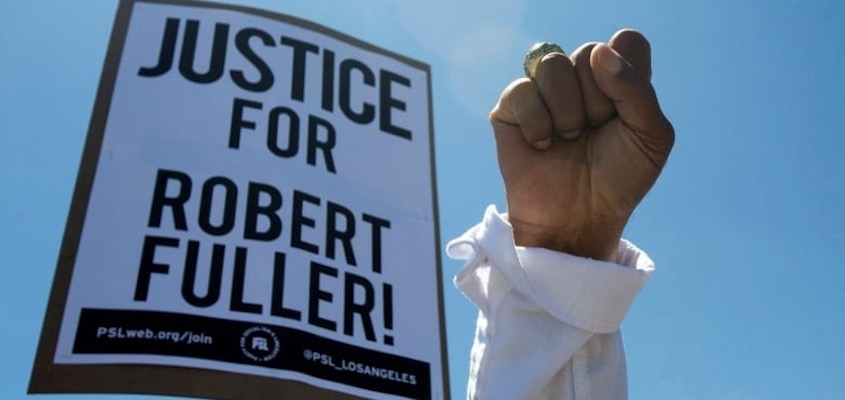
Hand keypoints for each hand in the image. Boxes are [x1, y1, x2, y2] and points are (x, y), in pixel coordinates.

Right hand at [491, 29, 673, 261]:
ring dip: (567, 111)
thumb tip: (598, 52)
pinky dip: (537, 123)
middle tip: (594, 132)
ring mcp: (544, 92)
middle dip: (597, 100)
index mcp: (618, 79)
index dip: (626, 75)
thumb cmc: (619, 180)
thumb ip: (636, 89)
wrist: (579, 219)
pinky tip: (542, 146)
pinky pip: (521, 90)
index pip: (625, 42)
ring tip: (568, 140)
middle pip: (588, 51)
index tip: (623, 112)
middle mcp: (581, 79)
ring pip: (553, 65)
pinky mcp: (511, 109)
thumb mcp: (651, 138)